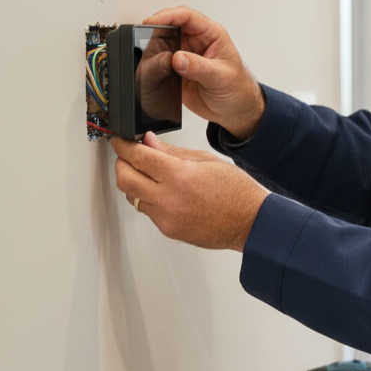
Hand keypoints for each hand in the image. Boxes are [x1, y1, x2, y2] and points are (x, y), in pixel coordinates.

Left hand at [111, 132, 269, 250]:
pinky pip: (148, 212)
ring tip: (150, 176)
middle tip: (128, 156)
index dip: (123, 145)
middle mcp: (168, 198)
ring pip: (132, 197)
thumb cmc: (237, 192)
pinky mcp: (168, 230)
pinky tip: (166, 194)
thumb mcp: (206, 160)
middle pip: (124, 179)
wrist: (250, 222)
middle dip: (121, 164)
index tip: (120, 140)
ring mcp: (166, 217)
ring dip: (135, 183)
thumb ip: (172, 152)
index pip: (136, 156)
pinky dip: (151, 199)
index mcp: (179, 175)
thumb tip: (149, 142)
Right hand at [144, 6, 264, 139]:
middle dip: (155, 33)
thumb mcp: (221, 77)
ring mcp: (184, 56)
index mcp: (211, 34)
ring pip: (160, 46)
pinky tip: (154, 74)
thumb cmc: (238, 89)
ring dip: (153, 53)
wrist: (235, 111)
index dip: (167, 16)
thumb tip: (178, 58)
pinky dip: (153, 68)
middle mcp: (195, 42)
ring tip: (155, 65)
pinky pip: (159, 65)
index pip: (186, 16)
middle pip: (168, 27)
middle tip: (146, 43)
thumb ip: (199, 67)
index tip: (152, 22)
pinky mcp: (176, 71)